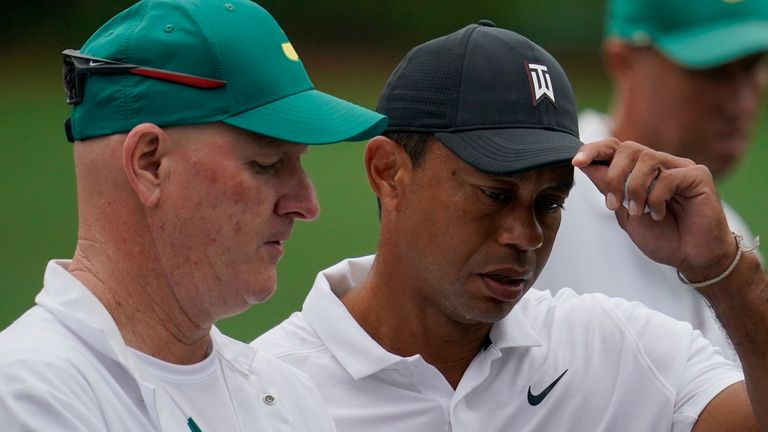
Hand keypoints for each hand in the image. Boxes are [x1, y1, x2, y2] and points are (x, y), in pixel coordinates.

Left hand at [572, 139, 736, 282]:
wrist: (692, 259)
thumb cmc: (663, 237)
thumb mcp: (624, 213)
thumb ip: (608, 188)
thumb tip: (583, 163)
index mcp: (640, 171)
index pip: (615, 148)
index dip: (594, 150)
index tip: (576, 161)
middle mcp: (660, 165)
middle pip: (628, 148)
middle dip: (614, 176)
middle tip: (613, 204)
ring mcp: (680, 168)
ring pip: (647, 158)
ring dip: (635, 188)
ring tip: (637, 212)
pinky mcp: (698, 176)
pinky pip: (669, 176)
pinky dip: (656, 197)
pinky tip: (658, 214)